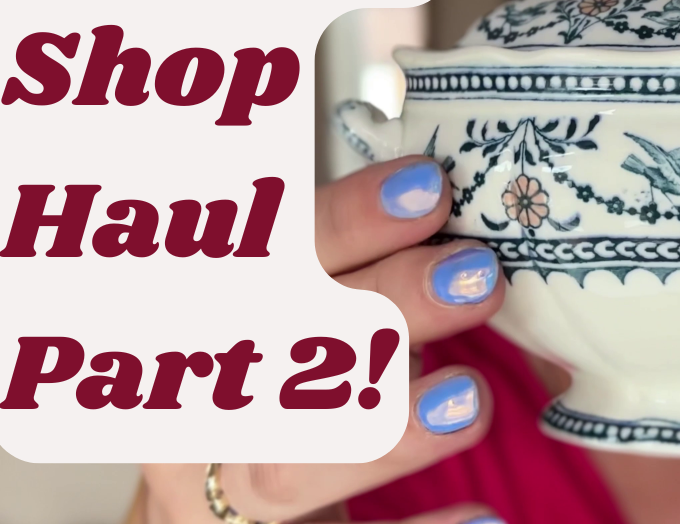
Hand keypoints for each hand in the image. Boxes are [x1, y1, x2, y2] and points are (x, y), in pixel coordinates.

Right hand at [137, 157, 504, 523]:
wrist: (215, 510)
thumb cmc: (268, 380)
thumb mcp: (290, 311)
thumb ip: (345, 262)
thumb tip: (440, 190)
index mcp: (193, 317)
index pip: (262, 255)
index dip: (342, 221)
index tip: (428, 189)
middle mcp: (195, 403)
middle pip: (279, 349)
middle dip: (382, 307)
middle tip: (475, 277)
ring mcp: (220, 490)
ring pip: (287, 466)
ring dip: (384, 428)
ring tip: (471, 401)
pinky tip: (486, 520)